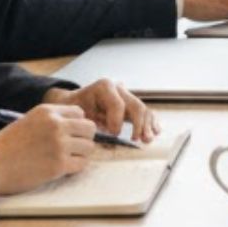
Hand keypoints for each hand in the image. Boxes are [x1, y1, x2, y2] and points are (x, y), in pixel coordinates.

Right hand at [0, 104, 95, 194]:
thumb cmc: (7, 146)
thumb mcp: (30, 121)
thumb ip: (52, 121)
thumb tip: (76, 128)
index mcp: (48, 112)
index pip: (80, 113)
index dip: (77, 125)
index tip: (70, 135)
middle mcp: (56, 125)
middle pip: (90, 129)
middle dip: (83, 139)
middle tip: (72, 149)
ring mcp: (59, 145)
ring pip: (89, 147)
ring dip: (80, 154)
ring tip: (65, 159)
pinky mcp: (58, 165)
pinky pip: (81, 164)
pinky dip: (74, 168)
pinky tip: (61, 168)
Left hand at [42, 78, 157, 142]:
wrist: (71, 103)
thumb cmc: (71, 108)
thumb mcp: (75, 112)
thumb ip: (89, 120)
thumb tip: (109, 131)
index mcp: (104, 87)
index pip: (118, 104)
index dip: (117, 121)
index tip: (112, 134)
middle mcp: (118, 88)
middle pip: (135, 106)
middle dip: (139, 124)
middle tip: (137, 139)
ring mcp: (125, 96)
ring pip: (143, 109)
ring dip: (147, 125)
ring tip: (147, 139)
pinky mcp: (129, 105)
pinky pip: (144, 112)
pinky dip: (151, 121)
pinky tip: (155, 131)